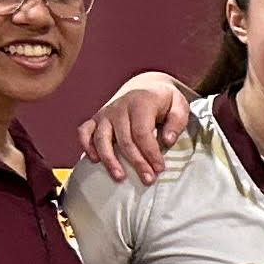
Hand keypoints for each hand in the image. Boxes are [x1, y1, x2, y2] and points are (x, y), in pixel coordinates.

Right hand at [79, 72, 194, 182]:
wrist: (145, 84)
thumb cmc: (164, 100)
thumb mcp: (179, 105)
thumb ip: (177, 122)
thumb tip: (168, 141)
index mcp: (140, 103)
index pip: (142, 132)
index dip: (150, 152)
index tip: (159, 168)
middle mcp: (119, 108)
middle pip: (124, 140)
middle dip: (136, 162)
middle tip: (148, 179)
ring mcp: (105, 113)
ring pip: (101, 139)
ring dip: (109, 160)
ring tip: (120, 177)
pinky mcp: (96, 118)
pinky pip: (84, 132)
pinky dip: (86, 146)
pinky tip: (95, 161)